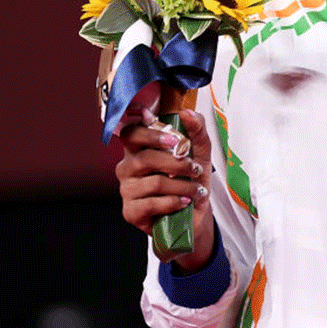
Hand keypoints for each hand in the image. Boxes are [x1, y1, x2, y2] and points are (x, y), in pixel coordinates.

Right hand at [115, 106, 214, 270]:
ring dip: (182, 186)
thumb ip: (196, 131)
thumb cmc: (191, 180)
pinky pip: (152, 203)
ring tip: (196, 190)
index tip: (174, 139)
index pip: (131, 133)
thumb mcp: (200, 153)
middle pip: (145, 158)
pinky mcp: (131, 211)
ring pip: (154, 182)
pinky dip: (174, 202)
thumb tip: (188, 113)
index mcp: (140, 149)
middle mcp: (128, 167)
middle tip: (195, 168)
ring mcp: (127, 190)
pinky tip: (184, 202)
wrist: (195, 214)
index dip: (149, 133)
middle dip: (176, 163)